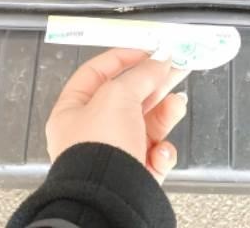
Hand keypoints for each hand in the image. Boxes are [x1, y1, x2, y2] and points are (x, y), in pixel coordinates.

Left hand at [46, 48, 189, 182]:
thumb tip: (160, 60)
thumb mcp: (119, 95)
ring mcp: (113, 154)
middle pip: (127, 97)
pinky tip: (161, 151)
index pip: (97, 73)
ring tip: (177, 104)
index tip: (148, 50)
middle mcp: (90, 132)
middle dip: (153, 83)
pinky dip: (163, 150)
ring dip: (165, 112)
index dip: (123, 58)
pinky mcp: (134, 174)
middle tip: (175, 68)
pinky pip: (154, 153)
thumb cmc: (99, 149)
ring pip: (146, 124)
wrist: (110, 199)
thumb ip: (142, 74)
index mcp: (73, 111)